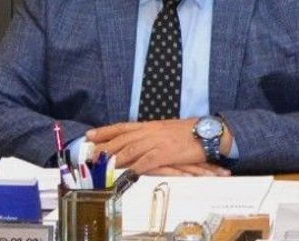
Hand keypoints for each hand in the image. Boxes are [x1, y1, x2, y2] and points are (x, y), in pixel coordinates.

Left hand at [86, 119, 229, 174]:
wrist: (209, 132)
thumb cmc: (189, 133)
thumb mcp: (166, 130)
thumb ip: (151, 134)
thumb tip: (136, 140)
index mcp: (150, 125)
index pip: (123, 127)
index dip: (105, 131)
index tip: (89, 135)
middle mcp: (151, 131)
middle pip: (122, 138)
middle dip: (104, 146)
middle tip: (89, 154)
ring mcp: (158, 141)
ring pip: (131, 149)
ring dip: (114, 157)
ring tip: (101, 164)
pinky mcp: (167, 153)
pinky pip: (147, 161)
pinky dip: (135, 168)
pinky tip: (125, 174)